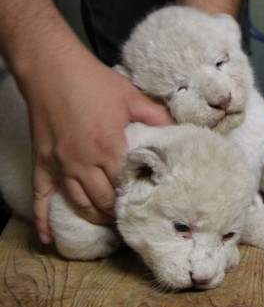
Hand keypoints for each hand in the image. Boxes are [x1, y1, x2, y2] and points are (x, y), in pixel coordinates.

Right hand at [23, 52, 171, 243]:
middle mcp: (83, 162)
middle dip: (119, 214)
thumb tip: (179, 130)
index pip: (127, 185)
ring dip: (94, 217)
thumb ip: (157, 117)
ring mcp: (60, 165)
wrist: (52, 68)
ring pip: (79, 204)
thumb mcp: (132, 97)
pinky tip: (48, 238)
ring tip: (108, 223)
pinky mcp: (42, 163)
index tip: (151, 206)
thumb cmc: (94, 81)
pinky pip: (41, 198)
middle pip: (104, 202)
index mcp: (109, 147)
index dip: (139, 198)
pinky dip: (43, 220)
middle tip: (132, 219)